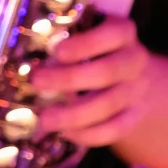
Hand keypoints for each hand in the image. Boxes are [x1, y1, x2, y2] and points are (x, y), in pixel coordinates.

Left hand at [31, 15, 152, 149]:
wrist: (133, 78)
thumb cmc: (98, 51)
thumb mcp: (89, 35)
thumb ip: (65, 37)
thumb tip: (31, 53)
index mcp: (123, 33)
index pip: (113, 34)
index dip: (86, 43)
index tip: (58, 50)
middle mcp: (134, 60)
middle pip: (107, 71)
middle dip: (69, 79)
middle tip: (37, 82)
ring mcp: (136, 90)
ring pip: (108, 104)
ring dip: (73, 114)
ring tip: (44, 119)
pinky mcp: (134, 117)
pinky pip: (114, 129)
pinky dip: (87, 134)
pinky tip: (65, 132)